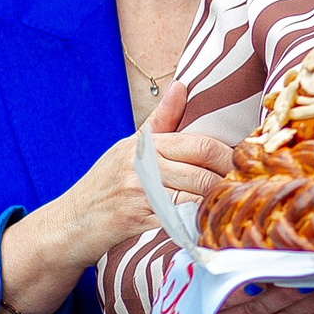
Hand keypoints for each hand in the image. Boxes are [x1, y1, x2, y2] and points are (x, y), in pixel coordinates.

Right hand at [0, 82, 234, 313]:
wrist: (68, 225)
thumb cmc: (105, 185)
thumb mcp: (129, 148)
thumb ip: (160, 121)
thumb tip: (181, 85)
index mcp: (143, 145)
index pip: (199, 144)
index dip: (228, 156)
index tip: (244, 166)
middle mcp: (140, 166)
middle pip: (202, 171)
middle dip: (229, 182)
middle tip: (245, 190)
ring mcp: (137, 195)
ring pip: (194, 197)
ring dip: (218, 204)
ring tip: (234, 208)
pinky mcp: (135, 222)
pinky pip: (179, 222)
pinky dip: (198, 225)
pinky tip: (211, 227)